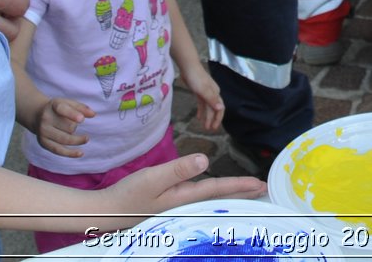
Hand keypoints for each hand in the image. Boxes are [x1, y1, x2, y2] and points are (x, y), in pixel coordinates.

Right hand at [37, 97, 94, 158]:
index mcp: (53, 105)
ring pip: (64, 139)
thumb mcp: (68, 103)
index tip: (82, 120)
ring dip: (77, 140)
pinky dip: (70, 153)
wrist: (37, 115)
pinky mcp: (44, 143)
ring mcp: (43, 131)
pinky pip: (59, 150)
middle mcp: (46, 118)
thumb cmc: (58, 109)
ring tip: (86, 138)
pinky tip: (80, 153)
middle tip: (76, 125)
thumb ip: (81, 107)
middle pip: (67, 126)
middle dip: (75, 126)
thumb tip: (93, 114)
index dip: (72, 114)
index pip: (62, 109)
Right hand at [100, 154, 264, 221]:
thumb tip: (204, 159)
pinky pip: (200, 201)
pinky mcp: (170, 206)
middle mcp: (185, 204)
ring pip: (211, 199)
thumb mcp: (153, 178)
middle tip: (263, 190)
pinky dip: (213, 196)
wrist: (108, 212)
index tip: (259, 184)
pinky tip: (214, 196)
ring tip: (247, 191)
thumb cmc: (129, 194)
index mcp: (184, 197)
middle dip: (242, 193)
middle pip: (220, 197)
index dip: (240, 185)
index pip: (218, 189)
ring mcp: (178, 207)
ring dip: (230, 194)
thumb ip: (178, 169)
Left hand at [186, 68, 225, 131]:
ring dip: (207, 117)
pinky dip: (201, 110)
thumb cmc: (196, 78)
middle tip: (209, 129)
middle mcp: (213, 93)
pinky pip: (202, 103)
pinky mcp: (199, 91)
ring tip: (204, 126)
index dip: (217, 119)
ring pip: (208, 107)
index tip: (214, 128)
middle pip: (214, 109)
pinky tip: (198, 117)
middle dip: (212, 119)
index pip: (219, 108)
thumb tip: (221, 108)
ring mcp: (206, 92)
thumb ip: (212, 100)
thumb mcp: (204, 90)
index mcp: (215, 93)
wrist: (188, 67)